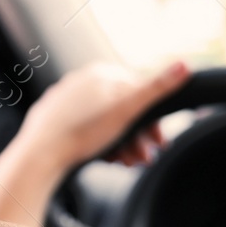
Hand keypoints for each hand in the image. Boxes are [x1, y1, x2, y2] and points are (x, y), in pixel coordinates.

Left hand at [0, 59, 189, 226]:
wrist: (40, 154)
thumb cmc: (83, 131)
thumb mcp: (127, 109)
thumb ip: (156, 88)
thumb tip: (185, 64)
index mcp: (101, 73)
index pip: (138, 91)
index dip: (153, 119)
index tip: (160, 142)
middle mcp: (81, 81)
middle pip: (121, 110)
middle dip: (137, 136)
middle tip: (144, 158)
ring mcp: (65, 100)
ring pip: (104, 122)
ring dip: (121, 143)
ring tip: (125, 162)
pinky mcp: (53, 119)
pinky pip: (84, 130)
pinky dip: (99, 143)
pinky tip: (104, 158)